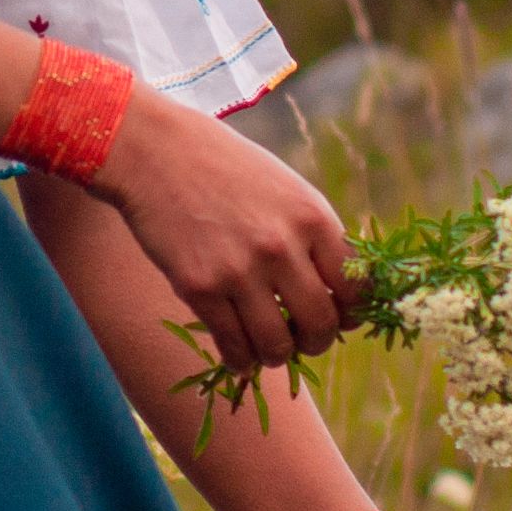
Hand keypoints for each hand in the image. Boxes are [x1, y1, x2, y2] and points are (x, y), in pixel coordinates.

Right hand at [89, 91, 359, 373]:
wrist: (155, 151)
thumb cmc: (225, 167)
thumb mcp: (286, 188)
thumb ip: (313, 234)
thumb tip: (339, 290)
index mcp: (312, 217)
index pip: (356, 288)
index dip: (352, 313)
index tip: (341, 318)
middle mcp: (281, 247)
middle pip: (320, 324)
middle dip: (317, 342)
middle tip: (304, 340)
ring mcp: (239, 271)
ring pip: (277, 345)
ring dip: (277, 355)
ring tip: (269, 349)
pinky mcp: (199, 288)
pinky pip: (234, 346)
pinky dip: (241, 359)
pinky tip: (239, 354)